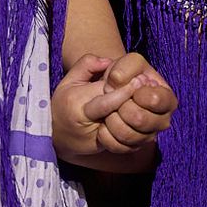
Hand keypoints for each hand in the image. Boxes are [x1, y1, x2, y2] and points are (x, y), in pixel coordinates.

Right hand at [51, 51, 175, 170]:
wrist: (57, 136)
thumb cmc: (64, 104)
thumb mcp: (70, 80)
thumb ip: (86, 65)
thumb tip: (108, 61)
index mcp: (76, 101)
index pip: (105, 95)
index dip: (125, 88)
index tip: (140, 78)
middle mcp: (86, 120)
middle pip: (115, 110)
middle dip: (133, 98)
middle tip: (150, 86)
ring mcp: (95, 136)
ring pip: (122, 127)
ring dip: (137, 116)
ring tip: (150, 104)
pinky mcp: (103, 146)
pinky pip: (123, 139)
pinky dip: (135, 130)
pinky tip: (143, 120)